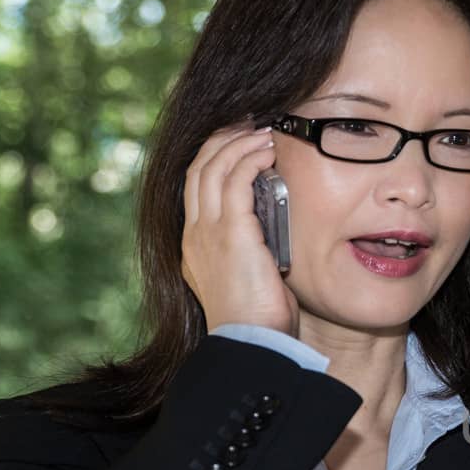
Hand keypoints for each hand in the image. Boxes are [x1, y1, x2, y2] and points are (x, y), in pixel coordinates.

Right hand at [180, 124, 298, 334]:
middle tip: (251, 123)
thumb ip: (256, 250)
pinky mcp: (230, 234)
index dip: (215, 158)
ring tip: (265, 130)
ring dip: (240, 143)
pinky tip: (268, 151)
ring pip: (212, 168)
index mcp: (195, 247)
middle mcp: (194, 235)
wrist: (254, 346)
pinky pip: (234, 181)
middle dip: (223, 139)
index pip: (195, 187)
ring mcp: (208, 233)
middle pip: (197, 168)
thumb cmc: (261, 322)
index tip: (240, 141)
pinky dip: (250, 159)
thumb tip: (275, 230)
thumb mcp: (252, 279)